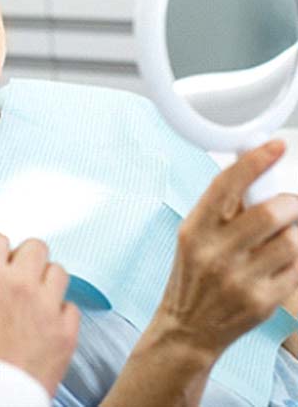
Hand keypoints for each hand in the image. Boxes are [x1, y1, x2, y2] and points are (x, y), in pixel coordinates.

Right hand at [0, 232, 79, 396]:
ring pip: (58, 272)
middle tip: (16, 278)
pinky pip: (71, 308)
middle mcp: (18, 282)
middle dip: (25, 259)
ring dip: (46, 281)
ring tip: (34, 299)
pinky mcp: (64, 332)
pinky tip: (45, 325)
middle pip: (35, 247)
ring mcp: (45, 306)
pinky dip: (60, 314)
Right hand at [155, 140, 297, 361]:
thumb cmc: (192, 275)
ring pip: (291, 241)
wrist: (187, 327)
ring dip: (296, 232)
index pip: (227, 185)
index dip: (255, 161)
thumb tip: (250, 170)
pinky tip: (282, 262)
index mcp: (195, 228)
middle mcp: (215, 252)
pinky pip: (297, 269)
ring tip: (285, 235)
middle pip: (270, 213)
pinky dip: (296, 260)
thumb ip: (221, 208)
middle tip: (290, 204)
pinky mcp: (263, 301)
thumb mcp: (193, 235)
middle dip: (290, 203)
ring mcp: (240, 278)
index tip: (276, 146)